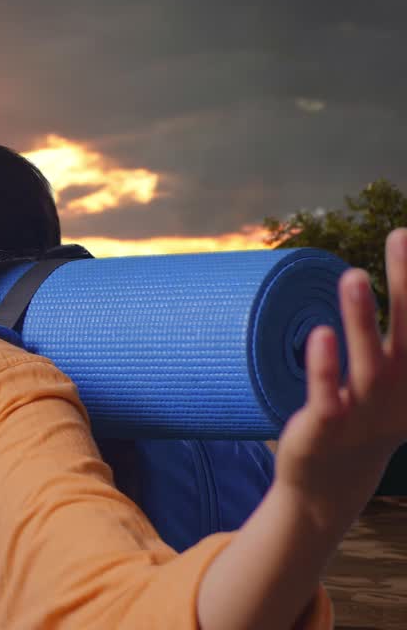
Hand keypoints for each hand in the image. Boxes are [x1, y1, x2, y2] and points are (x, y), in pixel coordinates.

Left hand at [273, 227, 406, 533]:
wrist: (329, 484)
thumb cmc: (363, 418)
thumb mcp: (394, 378)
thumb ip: (399, 334)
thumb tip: (403, 276)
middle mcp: (399, 391)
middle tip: (400, 235)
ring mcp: (364, 410)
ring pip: (367, 361)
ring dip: (363, 317)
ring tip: (353, 274)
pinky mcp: (326, 426)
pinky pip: (326, 393)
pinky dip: (324, 366)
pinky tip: (320, 333)